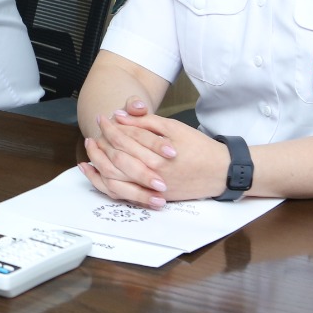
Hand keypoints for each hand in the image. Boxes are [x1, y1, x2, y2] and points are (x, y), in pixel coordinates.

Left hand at [79, 99, 230, 206]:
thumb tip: (122, 115)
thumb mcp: (175, 128)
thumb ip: (147, 122)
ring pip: (116, 176)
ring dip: (99, 161)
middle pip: (119, 156)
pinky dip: (104, 181)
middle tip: (96, 129)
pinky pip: (122, 192)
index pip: (128, 138)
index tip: (103, 118)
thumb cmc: (199, 147)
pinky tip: (94, 171)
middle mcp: (153, 172)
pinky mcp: (153, 196)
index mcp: (159, 153)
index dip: (113, 126)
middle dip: (104, 141)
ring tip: (91, 147)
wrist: (220, 172)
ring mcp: (152, 187)